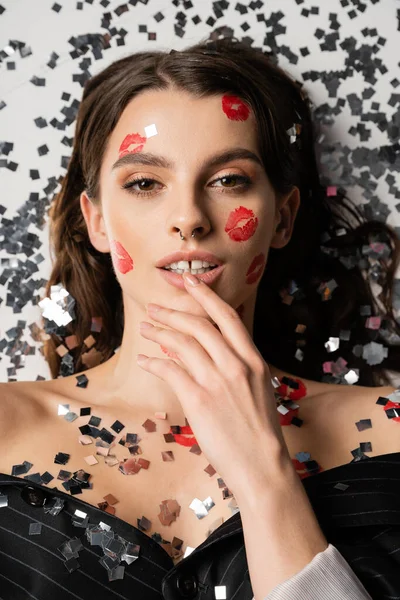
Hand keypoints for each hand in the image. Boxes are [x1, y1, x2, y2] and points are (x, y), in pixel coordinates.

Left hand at [137, 272, 290, 499]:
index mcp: (253, 359)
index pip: (228, 317)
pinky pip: (171, 370)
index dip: (206, 296)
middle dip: (173, 312)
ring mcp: (217, 381)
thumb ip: (238, 365)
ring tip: (146, 328)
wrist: (262, 464)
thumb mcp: (258, 388)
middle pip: (199, 325)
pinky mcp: (199, 400)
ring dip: (160, 332)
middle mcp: (236, 365)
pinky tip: (146, 359)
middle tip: (155, 307)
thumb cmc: (259, 429)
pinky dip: (155, 361)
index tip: (189, 281)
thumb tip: (210, 346)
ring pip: (182, 344)